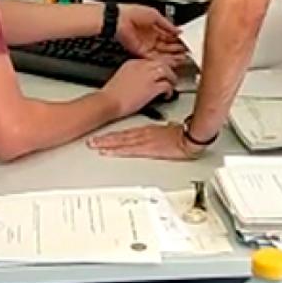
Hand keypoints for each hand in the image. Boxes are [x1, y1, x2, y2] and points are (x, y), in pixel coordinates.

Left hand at [87, 122, 202, 159]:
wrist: (190, 139)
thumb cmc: (183, 135)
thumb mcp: (169, 130)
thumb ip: (160, 131)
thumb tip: (159, 131)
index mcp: (147, 131)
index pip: (126, 132)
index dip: (112, 134)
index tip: (101, 136)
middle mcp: (143, 135)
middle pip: (120, 137)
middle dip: (105, 139)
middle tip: (91, 141)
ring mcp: (144, 142)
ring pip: (121, 142)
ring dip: (107, 144)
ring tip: (95, 145)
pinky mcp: (148, 150)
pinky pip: (128, 150)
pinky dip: (116, 150)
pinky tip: (108, 152)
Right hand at [99, 58, 177, 117]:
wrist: (109, 102)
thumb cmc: (111, 94)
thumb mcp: (121, 77)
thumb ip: (132, 75)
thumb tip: (140, 81)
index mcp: (132, 63)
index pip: (150, 60)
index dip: (157, 67)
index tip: (160, 72)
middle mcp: (141, 67)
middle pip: (161, 62)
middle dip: (168, 70)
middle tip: (170, 76)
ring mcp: (147, 76)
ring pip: (167, 71)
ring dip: (171, 78)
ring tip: (172, 84)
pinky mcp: (152, 88)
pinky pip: (167, 85)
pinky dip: (169, 91)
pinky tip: (167, 95)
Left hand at [115, 5, 187, 65]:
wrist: (120, 19)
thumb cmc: (133, 13)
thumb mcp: (155, 15)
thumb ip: (167, 24)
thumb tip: (178, 30)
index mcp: (154, 27)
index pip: (169, 36)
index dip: (178, 40)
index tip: (186, 44)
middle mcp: (151, 37)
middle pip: (167, 46)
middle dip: (177, 50)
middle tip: (187, 53)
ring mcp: (147, 45)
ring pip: (162, 53)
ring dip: (173, 56)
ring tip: (183, 58)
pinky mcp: (141, 52)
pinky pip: (154, 58)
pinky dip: (163, 60)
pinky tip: (172, 60)